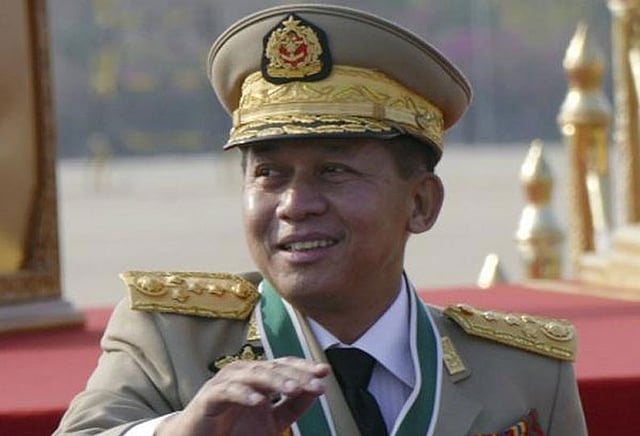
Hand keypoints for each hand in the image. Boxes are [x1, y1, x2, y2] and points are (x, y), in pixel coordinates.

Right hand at [156, 357, 329, 435]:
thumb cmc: (234, 430)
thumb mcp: (271, 421)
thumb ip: (292, 407)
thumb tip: (315, 392)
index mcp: (259, 376)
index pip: (285, 365)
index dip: (305, 367)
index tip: (325, 372)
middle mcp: (244, 373)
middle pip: (274, 368)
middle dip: (297, 375)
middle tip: (316, 383)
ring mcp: (226, 382)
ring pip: (254, 375)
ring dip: (276, 381)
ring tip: (294, 389)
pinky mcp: (210, 397)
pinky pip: (229, 392)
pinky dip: (244, 394)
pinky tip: (259, 400)